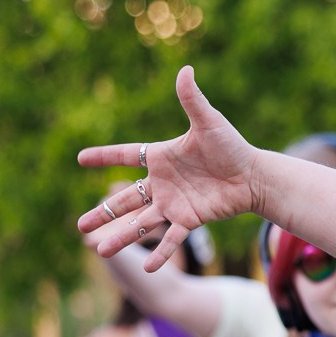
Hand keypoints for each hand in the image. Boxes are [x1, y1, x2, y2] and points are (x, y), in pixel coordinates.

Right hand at [77, 67, 260, 271]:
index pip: (126, 155)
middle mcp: (163, 183)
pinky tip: (147, 268)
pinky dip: (161, 252)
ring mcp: (174, 204)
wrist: (256, 175)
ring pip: (141, 222)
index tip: (80, 158)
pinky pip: (172, 238)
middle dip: (103, 212)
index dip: (105, 156)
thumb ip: (192, 99)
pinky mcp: (190, 220)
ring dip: (121, 236)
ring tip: (98, 249)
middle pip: (126, 199)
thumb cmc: (232, 147)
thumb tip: (186, 69)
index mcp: (161, 158)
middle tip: (79, 225)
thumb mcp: (209, 122)